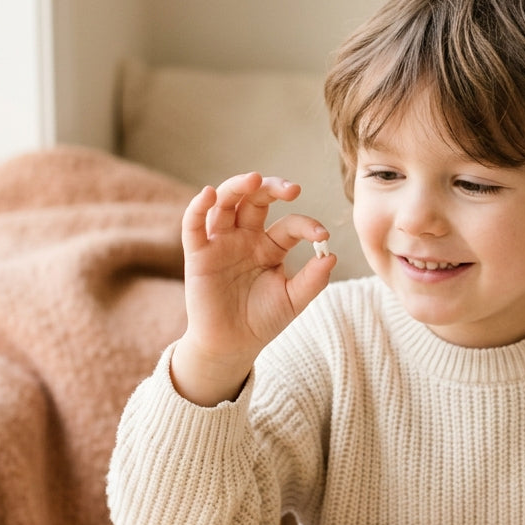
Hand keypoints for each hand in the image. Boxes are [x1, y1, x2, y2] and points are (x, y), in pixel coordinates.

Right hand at [172, 172, 335, 404]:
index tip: (322, 237)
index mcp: (270, 245)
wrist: (232, 346)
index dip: (306, 226)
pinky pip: (193, 225)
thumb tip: (331, 255)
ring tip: (253, 178)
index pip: (290, 225)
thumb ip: (312, 280)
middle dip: (272, 187)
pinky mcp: (198, 254)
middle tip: (291, 189)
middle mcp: (245, 237)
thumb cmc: (262, 320)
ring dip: (237, 186)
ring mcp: (221, 242)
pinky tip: (208, 194)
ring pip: (225, 203)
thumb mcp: (293, 300)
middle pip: (256, 200)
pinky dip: (197, 207)